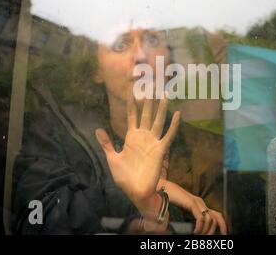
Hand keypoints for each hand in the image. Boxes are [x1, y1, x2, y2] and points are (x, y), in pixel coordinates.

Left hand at [95, 93, 179, 211]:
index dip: (132, 103)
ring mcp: (153, 142)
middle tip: (150, 85)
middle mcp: (143, 136)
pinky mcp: (161, 149)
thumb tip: (98, 129)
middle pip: (146, 114)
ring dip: (161, 108)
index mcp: (131, 137)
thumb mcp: (112, 158)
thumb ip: (107, 143)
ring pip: (158, 121)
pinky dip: (173, 125)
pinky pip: (169, 135)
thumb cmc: (124, 176)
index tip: (132, 89)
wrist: (135, 191)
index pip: (132, 116)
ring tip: (164, 94)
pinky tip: (177, 114)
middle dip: (148, 100)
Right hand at [158, 179, 226, 234]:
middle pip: (216, 218)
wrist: (163, 188)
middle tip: (208, 238)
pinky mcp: (192, 203)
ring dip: (205, 230)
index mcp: (200, 205)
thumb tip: (193, 229)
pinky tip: (195, 231)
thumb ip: (189, 217)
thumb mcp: (183, 211)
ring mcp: (197, 202)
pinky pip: (201, 218)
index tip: (224, 234)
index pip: (217, 215)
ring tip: (198, 235)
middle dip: (214, 230)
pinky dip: (200, 227)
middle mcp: (201, 203)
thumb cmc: (171, 200)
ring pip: (210, 220)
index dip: (222, 225)